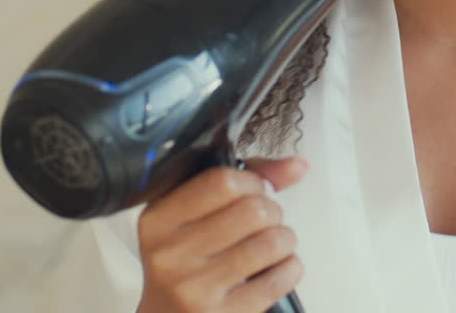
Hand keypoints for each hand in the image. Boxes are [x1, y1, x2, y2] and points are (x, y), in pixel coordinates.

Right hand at [136, 156, 309, 312]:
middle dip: (272, 211)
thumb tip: (297, 165)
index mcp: (158, 220)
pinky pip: (281, 277)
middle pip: (254, 210)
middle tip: (264, 222)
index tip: (255, 190)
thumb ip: (244, 181)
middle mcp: (170, 254)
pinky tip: (274, 269)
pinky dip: (290, 268)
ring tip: (271, 245)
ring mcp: (194, 288)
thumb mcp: (194, 216)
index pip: (222, 181)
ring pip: (272, 242)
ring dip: (284, 239)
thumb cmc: (186, 263)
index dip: (253, 181)